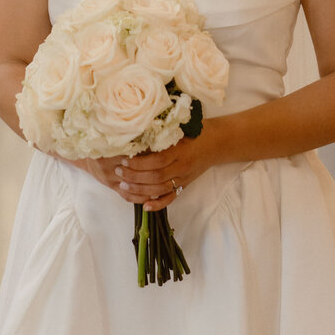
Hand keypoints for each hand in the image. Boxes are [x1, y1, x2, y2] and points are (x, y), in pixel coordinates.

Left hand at [99, 122, 218, 210]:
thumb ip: (161, 133)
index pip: (157, 160)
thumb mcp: (180, 128)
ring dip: (140, 190)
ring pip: (160, 189)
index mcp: (181, 150)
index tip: (124, 160)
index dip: (139, 163)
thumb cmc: (195, 131)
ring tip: (123, 186)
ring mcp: (184, 178)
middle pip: (156, 177)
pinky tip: (144, 206)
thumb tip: (134, 134)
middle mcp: (183, 166)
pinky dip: (158, 204)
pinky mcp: (185, 186)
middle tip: (118, 172)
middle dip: (134, 177)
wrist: (216, 142)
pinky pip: (171, 198)